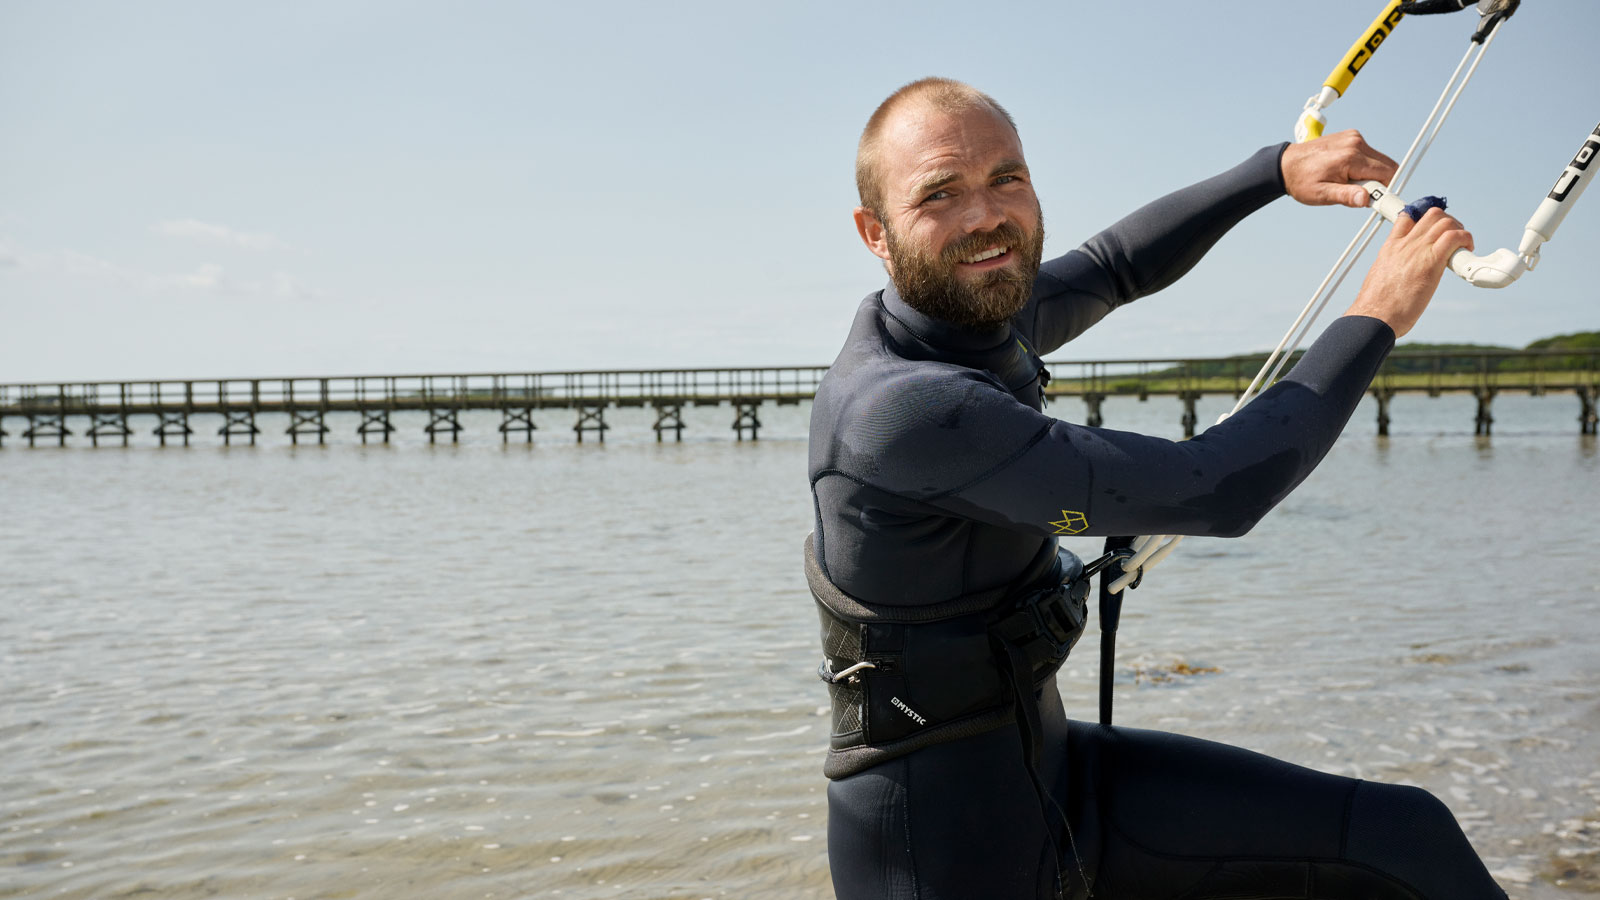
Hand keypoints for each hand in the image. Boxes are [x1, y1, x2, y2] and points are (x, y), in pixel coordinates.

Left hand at [1281, 130, 1398, 207]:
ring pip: (1379, 160)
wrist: (1285, 165)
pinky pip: (1369, 154)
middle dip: (1379, 183)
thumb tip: (1366, 199)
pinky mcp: (1352, 137)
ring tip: (1348, 183)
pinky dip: (1364, 166)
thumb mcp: (1321, 194)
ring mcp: (1354, 137)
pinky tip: (1346, 173)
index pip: (1387, 173)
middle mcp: (1355, 143)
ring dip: (1371, 175)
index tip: (1379, 202)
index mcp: (1350, 157)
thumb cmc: (1301, 181)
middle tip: (1360, 195)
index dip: (1387, 190)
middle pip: (1387, 166)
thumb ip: (1345, 196)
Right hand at [1343, 208, 1473, 337]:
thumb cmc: (1377, 306)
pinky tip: (1467, 251)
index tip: (1434, 228)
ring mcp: (1417, 250)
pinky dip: (1466, 239)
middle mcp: (1404, 244)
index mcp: (1390, 248)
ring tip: (1462, 246)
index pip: (1407, 216)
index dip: (1424, 217)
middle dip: (1448, 221)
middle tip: (1453, 238)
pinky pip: (1454, 237)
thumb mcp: (1380, 279)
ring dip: (1460, 230)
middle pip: (1432, 215)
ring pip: (1445, 222)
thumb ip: (1395, 270)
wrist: (1374, 316)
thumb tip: (1403, 277)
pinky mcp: (1431, 261)